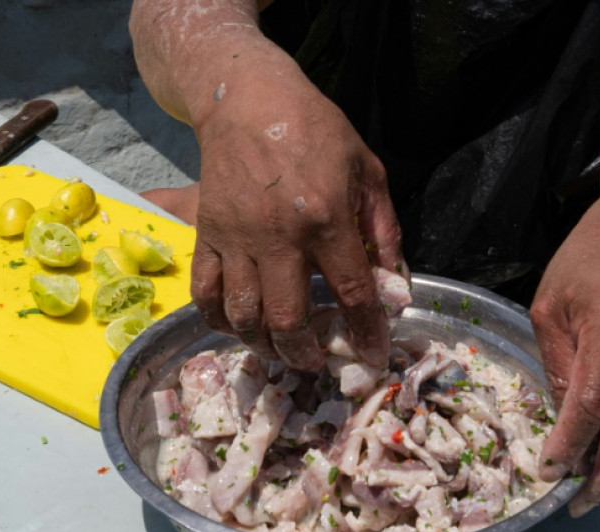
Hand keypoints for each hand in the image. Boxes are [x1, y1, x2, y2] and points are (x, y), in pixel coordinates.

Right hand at [189, 57, 404, 370]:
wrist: (246, 101)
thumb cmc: (314, 130)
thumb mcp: (367, 169)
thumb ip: (383, 228)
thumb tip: (394, 281)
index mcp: (326, 218)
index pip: (351, 293)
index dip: (366, 333)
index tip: (373, 357)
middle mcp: (278, 236)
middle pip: (288, 320)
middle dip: (306, 354)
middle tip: (317, 362)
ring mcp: (236, 238)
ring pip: (243, 315)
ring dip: (264, 345)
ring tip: (281, 349)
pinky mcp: (207, 234)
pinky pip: (205, 292)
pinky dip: (218, 320)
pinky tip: (238, 326)